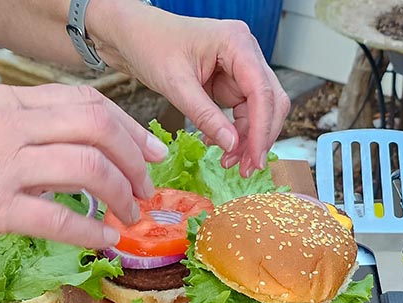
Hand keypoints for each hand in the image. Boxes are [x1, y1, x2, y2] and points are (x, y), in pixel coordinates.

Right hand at [0, 83, 165, 290]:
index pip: (86, 101)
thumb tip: (94, 159)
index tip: (153, 153)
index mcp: (4, 103)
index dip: (130, 128)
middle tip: (146, 190)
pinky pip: (59, 216)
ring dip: (120, 195)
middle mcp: (1, 123)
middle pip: (96, 126)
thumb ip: (33, 143)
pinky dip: (90, 230)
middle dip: (134, 160)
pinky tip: (103, 239)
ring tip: (129, 216)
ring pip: (87, 166)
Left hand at [92, 3, 289, 175]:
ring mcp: (242, 68)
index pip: (262, 92)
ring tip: (229, 162)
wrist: (132, 35)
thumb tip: (232, 145)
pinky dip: (237, 132)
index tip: (255, 158)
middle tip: (246, 168)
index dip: (262, 129)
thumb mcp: (175, 84)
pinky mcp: (233, 81)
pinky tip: (221, 146)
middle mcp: (246, 53)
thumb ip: (205, 115)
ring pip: (261, 110)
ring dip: (250, 138)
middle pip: (270, 101)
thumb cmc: (149, 45)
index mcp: (237, 43)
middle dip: (260, 137)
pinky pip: (245, 112)